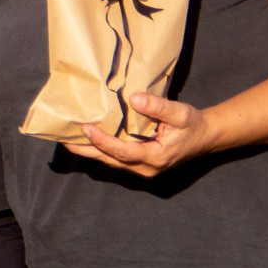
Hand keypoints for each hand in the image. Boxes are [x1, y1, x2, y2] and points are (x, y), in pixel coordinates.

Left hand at [63, 92, 217, 176]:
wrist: (205, 137)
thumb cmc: (192, 124)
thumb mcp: (180, 113)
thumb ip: (158, 107)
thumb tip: (134, 99)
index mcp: (156, 157)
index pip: (123, 151)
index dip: (102, 141)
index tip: (85, 128)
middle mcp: (146, 168)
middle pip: (110, 160)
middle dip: (86, 150)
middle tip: (62, 138)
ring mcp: (142, 169)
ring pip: (110, 161)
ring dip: (89, 151)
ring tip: (67, 138)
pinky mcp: (139, 164)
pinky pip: (115, 158)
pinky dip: (99, 150)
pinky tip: (85, 140)